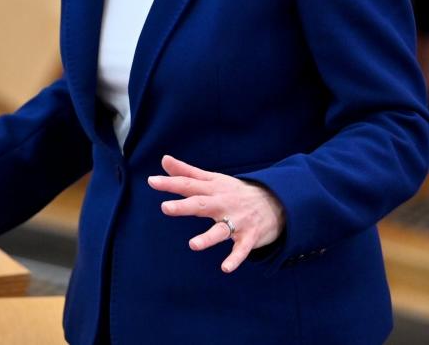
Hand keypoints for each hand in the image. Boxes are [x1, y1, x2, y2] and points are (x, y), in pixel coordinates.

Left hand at [148, 155, 284, 272]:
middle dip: (185, 206)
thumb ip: (187, 172)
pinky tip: (225, 268)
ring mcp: (237, 221)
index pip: (189, 185)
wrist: (276, 201)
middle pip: (202, 205)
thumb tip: (163, 160)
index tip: (152, 181)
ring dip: (208, 237)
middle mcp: (223, 203)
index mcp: (213, 189)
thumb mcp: (213, 179)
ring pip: (221, 230)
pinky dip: (235, 259)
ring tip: (193, 245)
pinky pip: (241, 250)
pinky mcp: (249, 237)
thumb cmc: (236, 192)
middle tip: (165, 207)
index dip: (170, 183)